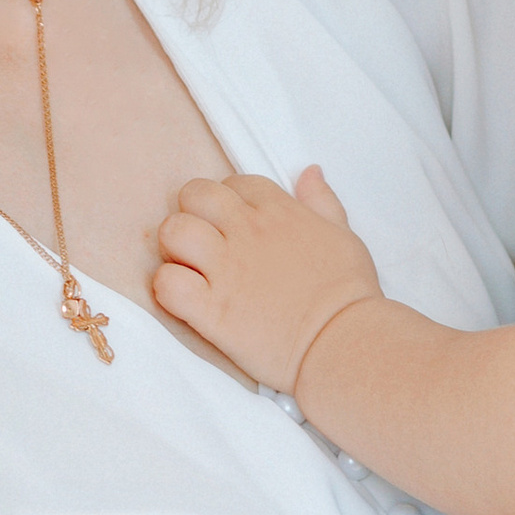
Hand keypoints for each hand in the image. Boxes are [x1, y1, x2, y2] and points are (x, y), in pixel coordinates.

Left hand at [155, 166, 380, 393]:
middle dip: (192, 215)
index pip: (233, 182)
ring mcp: (226, 269)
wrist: (345, 342)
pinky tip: (186, 300)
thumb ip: (321, 201)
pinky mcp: (212, 309)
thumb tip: (310, 172)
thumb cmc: (349, 293)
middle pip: (193, 195)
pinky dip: (168, 289)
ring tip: (191, 270)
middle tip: (204, 246)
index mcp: (278, 211)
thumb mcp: (343, 234)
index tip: (234, 227)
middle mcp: (247, 231)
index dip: (227, 201)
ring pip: (173, 231)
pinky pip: (166, 282)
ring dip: (175, 249)